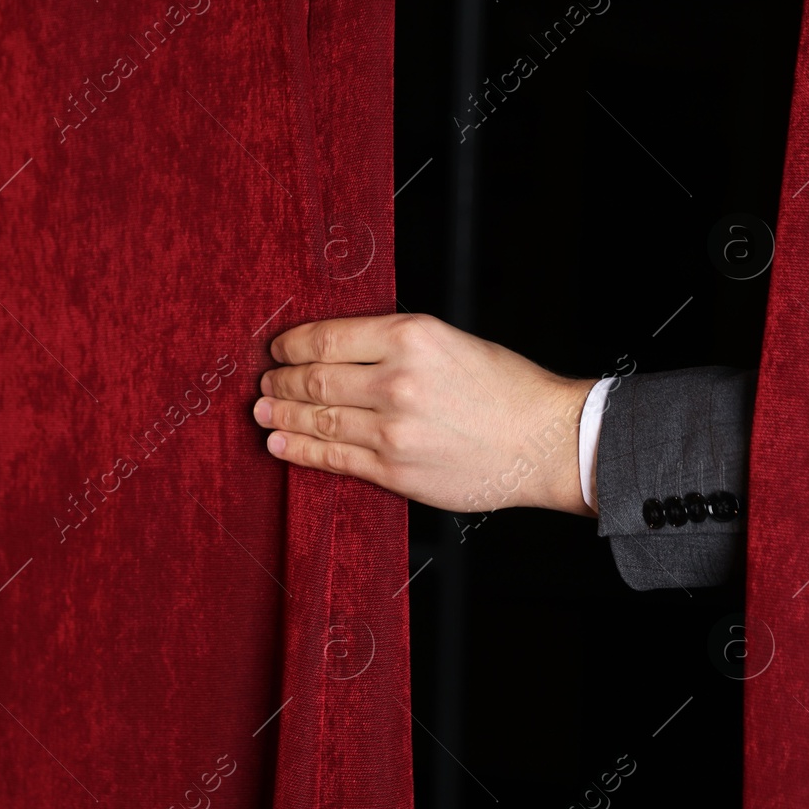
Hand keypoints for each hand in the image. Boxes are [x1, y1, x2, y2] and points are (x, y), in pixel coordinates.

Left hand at [254, 312, 597, 515]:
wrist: (545, 441)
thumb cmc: (504, 389)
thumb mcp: (449, 341)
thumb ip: (392, 344)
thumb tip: (334, 351)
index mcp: (410, 337)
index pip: (326, 338)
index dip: (291, 346)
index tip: (278, 349)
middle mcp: (396, 381)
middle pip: (314, 380)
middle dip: (280, 382)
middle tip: (265, 383)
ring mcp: (393, 430)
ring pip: (318, 420)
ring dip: (281, 415)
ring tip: (263, 411)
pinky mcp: (395, 471)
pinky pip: (334, 458)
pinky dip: (300, 449)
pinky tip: (280, 442)